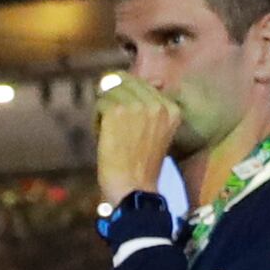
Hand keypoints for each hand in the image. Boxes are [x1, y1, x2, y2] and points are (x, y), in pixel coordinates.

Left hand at [95, 78, 183, 205]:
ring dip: (105, 111)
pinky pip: (99, 104)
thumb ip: (157, 105)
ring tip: (112, 134)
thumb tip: (157, 80)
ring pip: (109, 92)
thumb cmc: (143, 165)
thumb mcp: (159, 131)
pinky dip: (97, 122)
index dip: (126, 98)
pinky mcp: (116, 111)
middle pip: (124, 83)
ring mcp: (136, 105)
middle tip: (116, 127)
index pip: (141, 83)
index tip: (126, 120)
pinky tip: (105, 138)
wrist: (133, 188)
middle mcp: (157, 102)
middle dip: (114, 101)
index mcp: (171, 108)